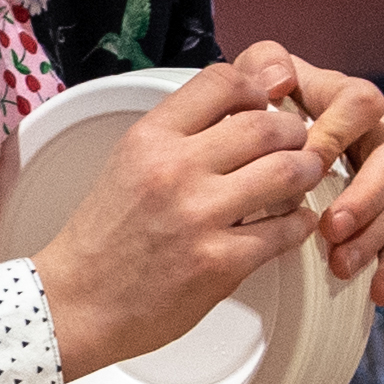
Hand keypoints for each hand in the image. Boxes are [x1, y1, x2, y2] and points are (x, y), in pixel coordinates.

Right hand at [19, 58, 347, 378]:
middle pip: (267, 126)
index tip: (263, 106)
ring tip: (304, 177)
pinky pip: (286, 230)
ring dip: (306, 172)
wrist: (76, 302)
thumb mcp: (128, 164)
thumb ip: (178, 136)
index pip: (222, 81)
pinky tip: (293, 223)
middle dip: (294, 132)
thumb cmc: (104, 237)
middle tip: (298, 144)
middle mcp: (175, 169)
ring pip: (287, 172)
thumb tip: (239, 109)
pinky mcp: (220, 263)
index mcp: (150, 138)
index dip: (255, 90)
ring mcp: (200, 217)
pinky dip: (299, 223)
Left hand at [231, 41, 383, 312]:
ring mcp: (379, 174)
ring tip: (341, 263)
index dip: (339, 131)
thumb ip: (263, 65)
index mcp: (346, 97)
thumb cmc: (254, 106)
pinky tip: (377, 289)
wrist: (249, 140)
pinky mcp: (375, 211)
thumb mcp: (253, 77)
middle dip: (367, 195)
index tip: (309, 159)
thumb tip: (280, 81)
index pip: (362, 105)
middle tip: (333, 225)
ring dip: (372, 235)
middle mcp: (372, 134)